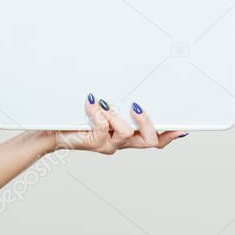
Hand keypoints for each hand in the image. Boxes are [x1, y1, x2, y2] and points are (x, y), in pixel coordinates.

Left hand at [47, 95, 188, 153]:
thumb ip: (118, 102)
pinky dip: (98, 112)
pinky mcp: (94, 142)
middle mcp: (121, 142)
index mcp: (128, 135)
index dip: (171, 135)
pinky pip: (103, 127)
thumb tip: (133, 89)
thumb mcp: (102, 107)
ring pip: (126, 134)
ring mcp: (108, 144)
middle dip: (148, 123)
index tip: (182, 127)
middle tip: (138, 107)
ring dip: (117, 115)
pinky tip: (91, 102)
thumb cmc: (76, 117)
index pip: (156, 140)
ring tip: (104, 103)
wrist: (52, 131)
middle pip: (149, 141)